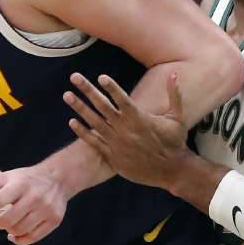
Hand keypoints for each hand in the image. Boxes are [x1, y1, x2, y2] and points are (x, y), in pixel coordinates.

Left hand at [0, 166, 68, 244]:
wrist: (56, 179)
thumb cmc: (24, 179)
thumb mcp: (4, 178)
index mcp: (20, 183)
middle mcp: (34, 196)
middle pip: (8, 220)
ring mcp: (46, 209)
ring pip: (20, 230)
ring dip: (9, 230)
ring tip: (9, 223)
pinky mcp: (54, 220)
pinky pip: (33, 238)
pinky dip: (20, 240)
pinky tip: (15, 234)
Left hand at [64, 72, 189, 189]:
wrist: (171, 171)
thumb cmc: (174, 142)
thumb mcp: (177, 117)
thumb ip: (174, 94)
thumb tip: (174, 73)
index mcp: (140, 119)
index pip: (122, 99)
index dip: (111, 87)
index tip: (100, 77)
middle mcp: (125, 130)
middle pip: (102, 106)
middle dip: (88, 90)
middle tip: (74, 77)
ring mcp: (117, 143)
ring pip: (94, 122)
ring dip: (79, 107)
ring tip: (67, 95)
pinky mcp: (113, 156)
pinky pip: (94, 142)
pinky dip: (82, 132)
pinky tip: (71, 121)